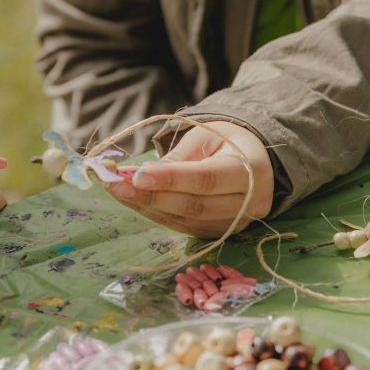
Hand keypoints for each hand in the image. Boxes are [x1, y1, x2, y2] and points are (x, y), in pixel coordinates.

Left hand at [104, 120, 274, 237]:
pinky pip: (183, 227)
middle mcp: (249, 202)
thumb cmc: (226, 141)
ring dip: (147, 206)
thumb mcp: (206, 136)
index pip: (207, 179)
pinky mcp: (218, 233)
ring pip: (186, 220)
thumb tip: (139, 174)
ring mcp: (234, 223)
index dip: (171, 179)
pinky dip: (156, 214)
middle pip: (195, 205)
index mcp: (251, 169)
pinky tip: (133, 200)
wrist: (253, 160)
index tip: (137, 174)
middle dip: (152, 195)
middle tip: (116, 183)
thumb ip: (178, 156)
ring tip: (117, 190)